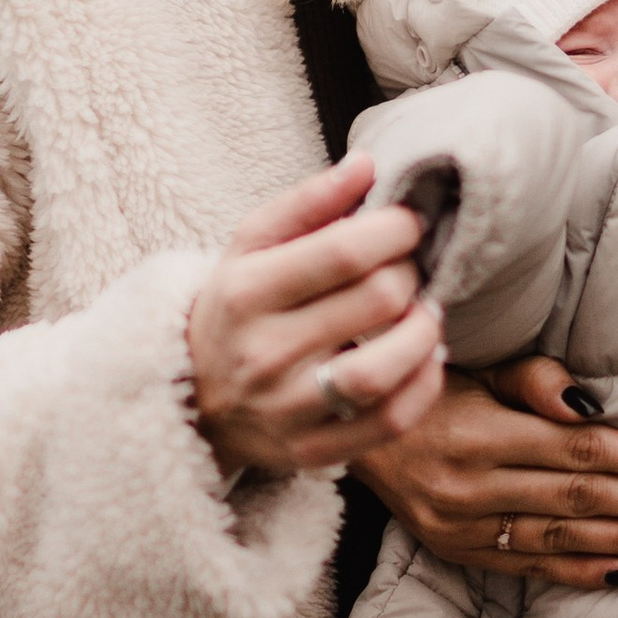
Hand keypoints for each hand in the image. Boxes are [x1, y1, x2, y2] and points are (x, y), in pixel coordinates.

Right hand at [186, 150, 445, 480]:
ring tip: (424, 314)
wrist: (191, 397)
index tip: (409, 224)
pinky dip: (423, 387)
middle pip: (376, 303)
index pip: (344, 251)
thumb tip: (367, 165)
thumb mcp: (250, 245)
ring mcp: (286, 409)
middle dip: (411, 276)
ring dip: (424, 333)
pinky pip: (388, 422)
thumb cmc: (235, 307)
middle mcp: (263, 352)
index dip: (396, 230)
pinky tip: (426, 359)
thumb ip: (308, 201)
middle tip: (410, 270)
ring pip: (384, 371)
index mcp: (246, 291)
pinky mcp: (309, 452)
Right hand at [358, 352, 617, 591]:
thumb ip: (538, 381)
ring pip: (560, 536)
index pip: (579, 451)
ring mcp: (462, 525)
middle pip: (578, 497)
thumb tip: (592, 407)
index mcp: (482, 433)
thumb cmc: (434, 390)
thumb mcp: (481, 369)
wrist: (357, 432)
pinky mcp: (455, 551)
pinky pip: (528, 565)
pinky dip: (580, 571)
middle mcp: (471, 485)